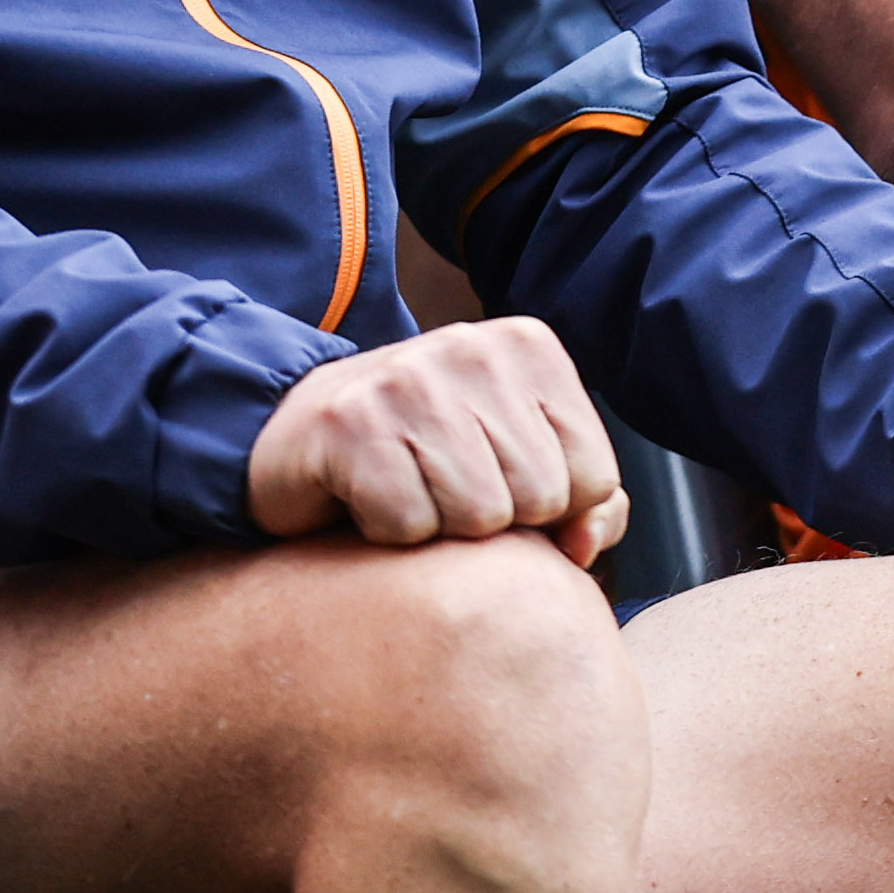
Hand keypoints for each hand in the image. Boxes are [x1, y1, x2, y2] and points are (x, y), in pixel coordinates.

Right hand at [245, 321, 627, 564]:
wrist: (299, 433)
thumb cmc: (428, 456)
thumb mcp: (521, 463)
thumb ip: (588, 503)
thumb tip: (584, 546)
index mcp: (529, 348)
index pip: (593, 477)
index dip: (551, 511)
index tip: (498, 482)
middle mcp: (472, 346)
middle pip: (538, 499)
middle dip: (496, 519)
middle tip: (445, 485)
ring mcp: (408, 378)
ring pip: (478, 515)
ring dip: (441, 528)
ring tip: (412, 488)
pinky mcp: (351, 422)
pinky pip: (409, 524)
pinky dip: (389, 533)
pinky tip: (369, 496)